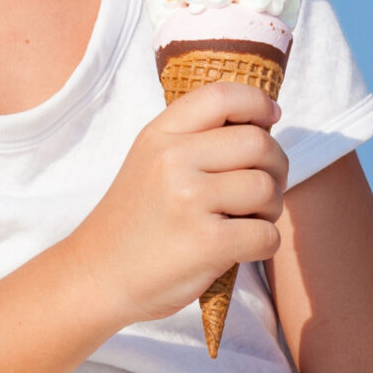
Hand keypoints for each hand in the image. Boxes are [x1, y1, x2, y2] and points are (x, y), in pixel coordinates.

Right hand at [67, 82, 288, 326]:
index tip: (270, 118)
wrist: (97, 276)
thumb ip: (195, 140)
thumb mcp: (149, 162)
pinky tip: (240, 249)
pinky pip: (267, 235)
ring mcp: (190, 200)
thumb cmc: (135, 221)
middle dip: (275, 168)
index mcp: (160, 135)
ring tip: (246, 220)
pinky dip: (264, 245)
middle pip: (259, 144)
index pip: (222, 95)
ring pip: (267, 189)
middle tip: (262, 190)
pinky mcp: (207, 242)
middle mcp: (173, 159)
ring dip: (270, 209)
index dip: (258, 103)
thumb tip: (262, 124)